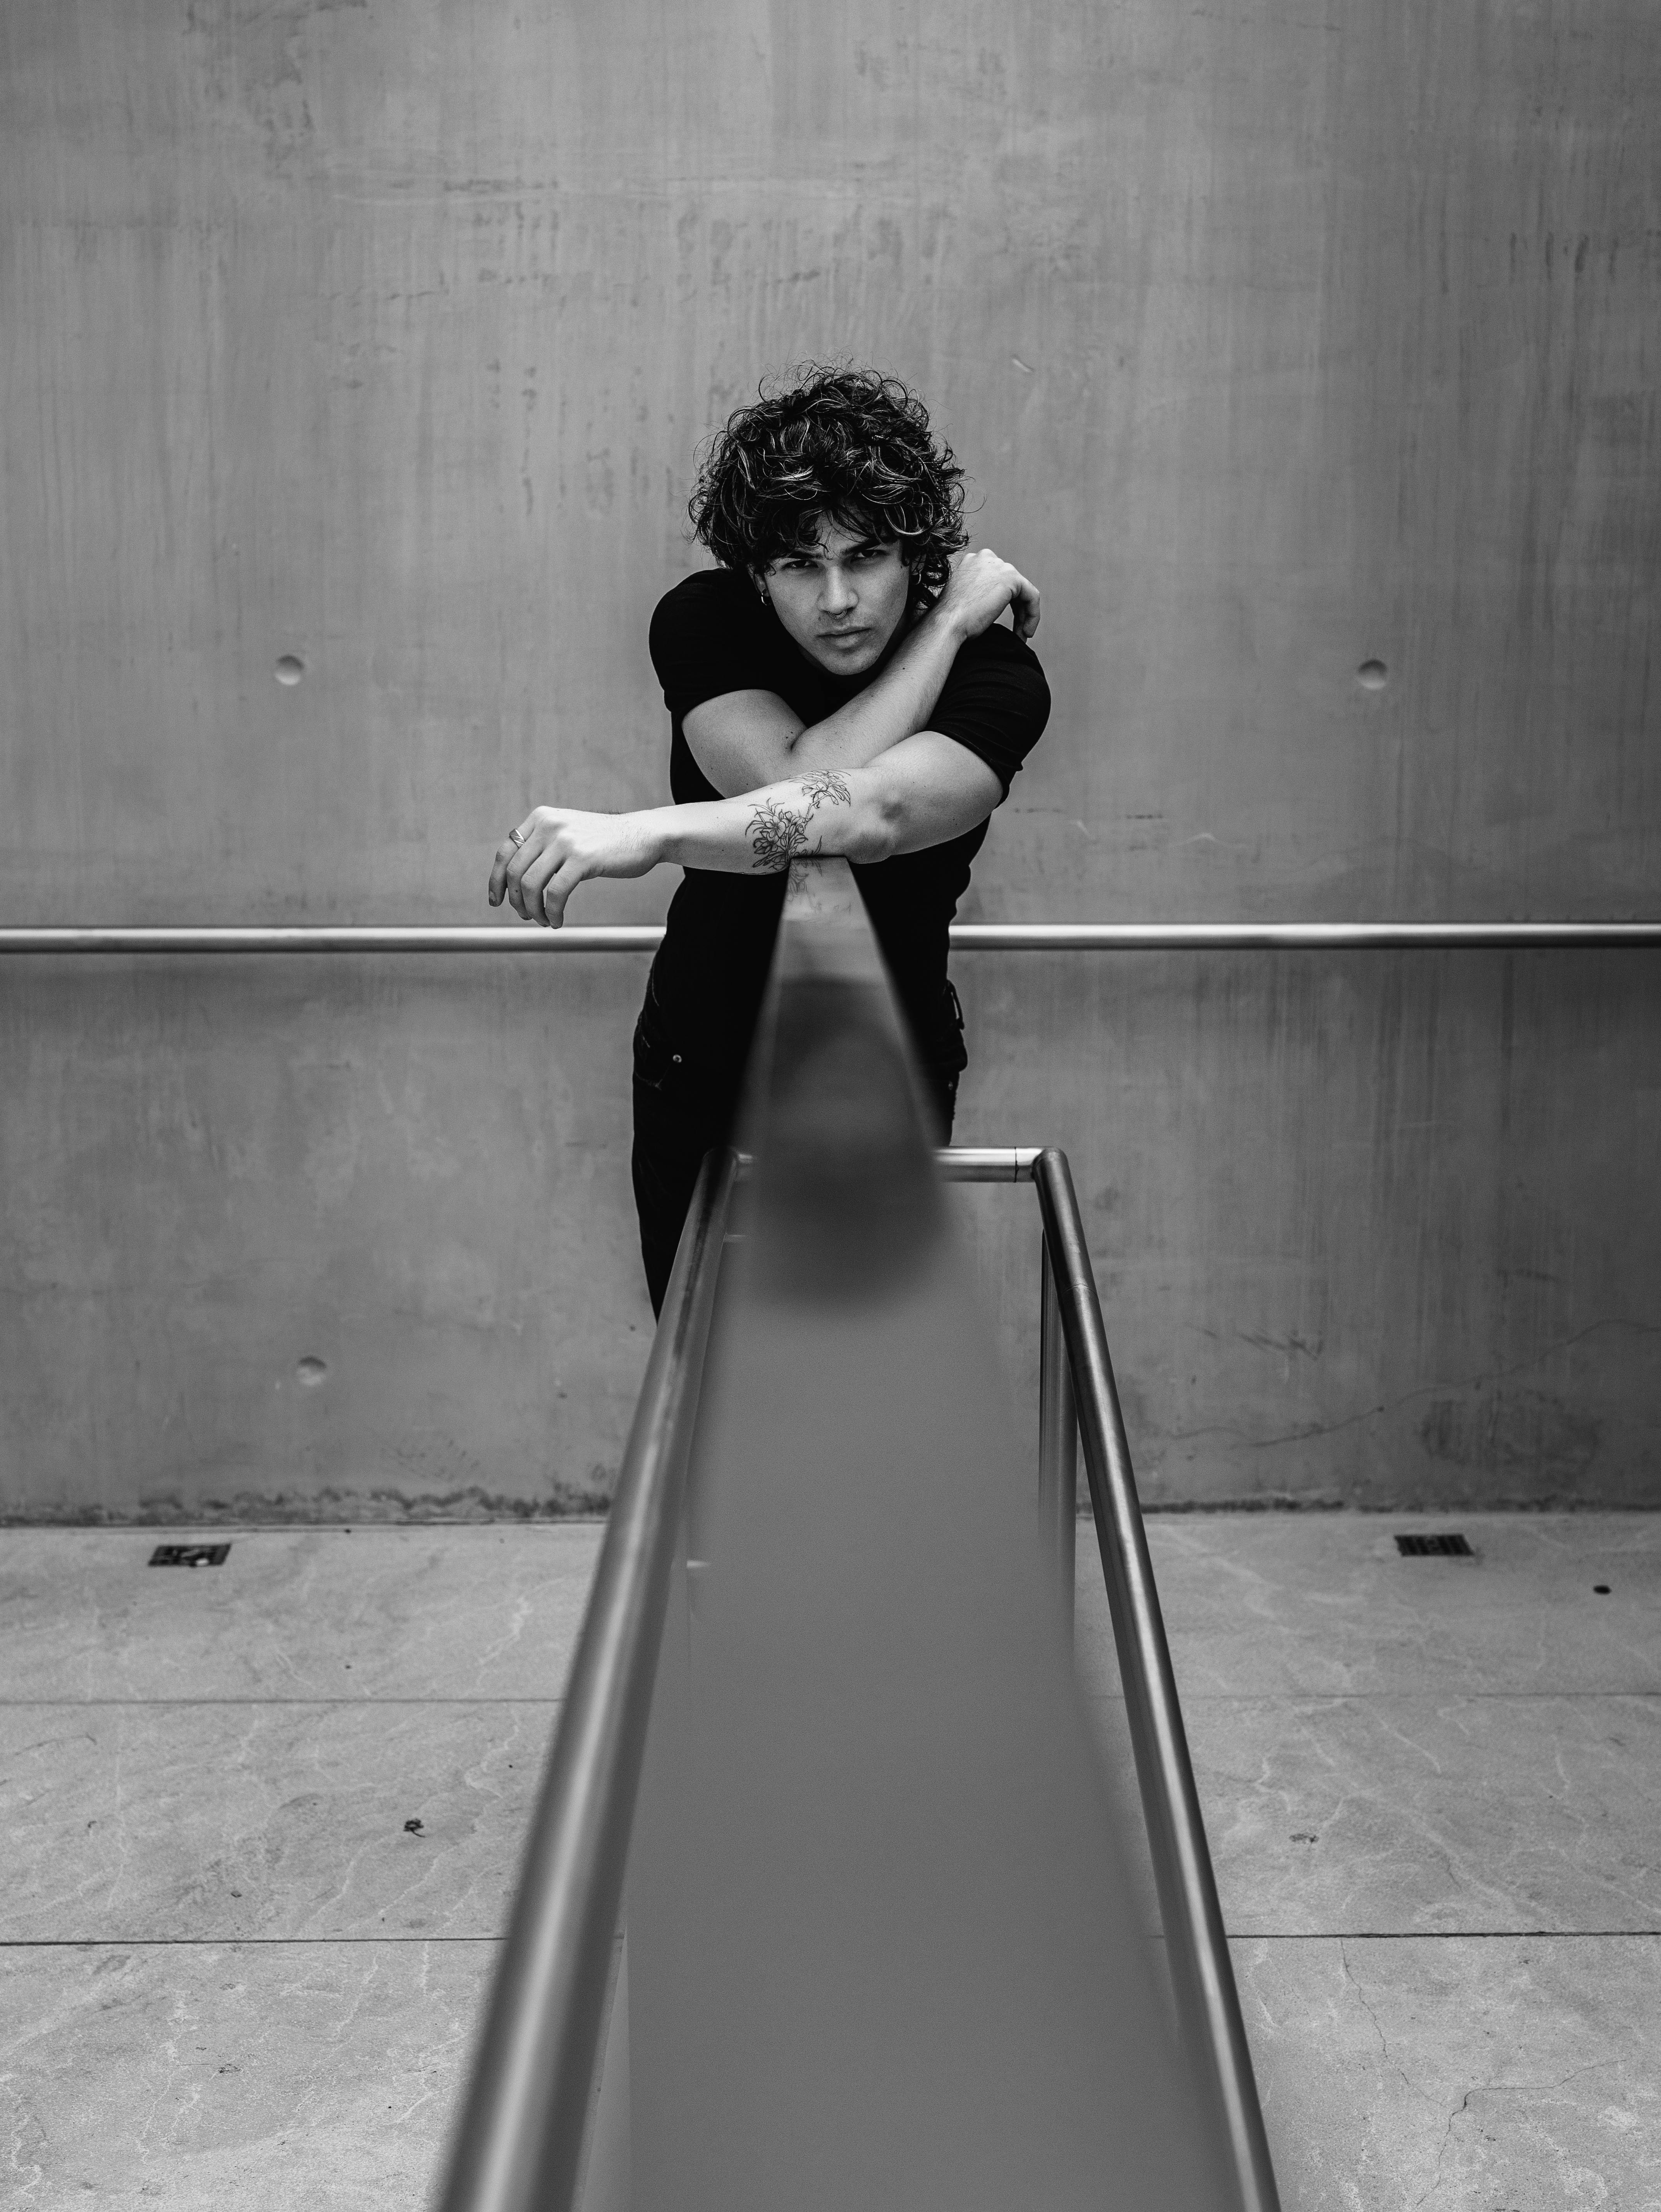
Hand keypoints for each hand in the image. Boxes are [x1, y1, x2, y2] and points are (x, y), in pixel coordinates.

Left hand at [488, 806, 661, 927]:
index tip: (496, 901)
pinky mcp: (582, 858)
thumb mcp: (568, 834)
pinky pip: (555, 893)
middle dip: (517, 901)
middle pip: (514, 872)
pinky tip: (558, 920)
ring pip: (531, 884)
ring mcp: (565, 840)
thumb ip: (543, 847)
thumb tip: (517, 880)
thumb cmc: (605, 842)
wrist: (643, 835)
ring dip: (533, 910)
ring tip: (545, 921)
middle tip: (527, 917)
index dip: (495, 880)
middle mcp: (549, 825)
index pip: (505, 852)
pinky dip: (552, 912)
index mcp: (541, 818)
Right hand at [934, 546, 1039, 642]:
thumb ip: (979, 593)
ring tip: (1021, 635)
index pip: (997, 580)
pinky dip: (1033, 615)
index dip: (1003, 603)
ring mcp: (999, 565)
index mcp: (972, 561)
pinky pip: (1032, 596)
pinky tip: (1026, 631)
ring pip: (1023, 592)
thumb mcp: (964, 598)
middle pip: (1011, 586)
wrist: (947, 623)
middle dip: (1017, 610)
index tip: (1000, 623)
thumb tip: (991, 603)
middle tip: (1016, 632)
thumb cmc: (950, 619)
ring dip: (1025, 616)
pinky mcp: (1012, 578)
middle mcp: (986, 558)